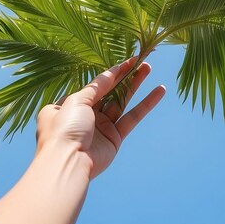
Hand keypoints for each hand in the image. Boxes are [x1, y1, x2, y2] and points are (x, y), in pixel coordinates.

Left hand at [36, 57, 165, 178]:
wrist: (69, 162)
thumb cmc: (65, 129)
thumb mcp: (76, 101)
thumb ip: (96, 87)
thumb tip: (110, 74)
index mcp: (68, 105)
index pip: (94, 85)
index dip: (111, 73)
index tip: (128, 61)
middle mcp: (84, 115)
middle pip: (110, 91)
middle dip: (125, 76)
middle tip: (141, 62)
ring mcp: (100, 127)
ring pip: (122, 101)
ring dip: (136, 85)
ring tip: (149, 68)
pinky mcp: (114, 138)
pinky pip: (132, 118)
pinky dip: (146, 105)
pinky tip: (159, 91)